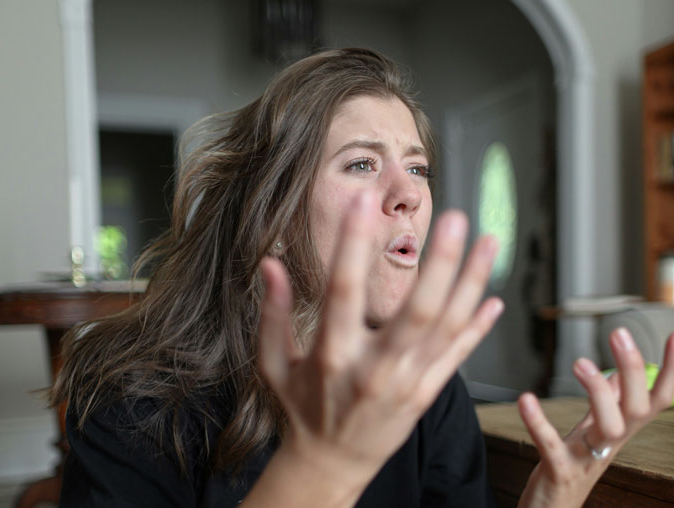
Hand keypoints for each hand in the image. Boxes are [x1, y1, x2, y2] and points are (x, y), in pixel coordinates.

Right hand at [257, 192, 502, 497]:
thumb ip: (273, 313)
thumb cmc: (301, 407)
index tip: (361, 201)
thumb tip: (270, 264)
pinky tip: (495, 298)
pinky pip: (457, 356)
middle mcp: (375, 369)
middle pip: (416, 313)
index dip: (351, 245)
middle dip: (440, 264)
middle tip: (455, 219)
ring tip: (490, 241)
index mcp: (332, 357)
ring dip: (472, 283)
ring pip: (448, 329)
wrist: (332, 462)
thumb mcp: (274, 364)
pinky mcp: (426, 393)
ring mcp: (407, 383)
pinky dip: (478, 327)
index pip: (342, 293)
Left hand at [517, 328, 673, 507]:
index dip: (671, 371)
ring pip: (608, 427)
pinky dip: (539, 423)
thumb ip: (605, 404)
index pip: (656, 399)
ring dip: (597, 393)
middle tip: (619, 333)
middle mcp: (610, 444)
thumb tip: (617, 373)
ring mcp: (587, 459)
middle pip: (636, 407)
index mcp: (619, 430)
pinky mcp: (559, 471)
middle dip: (634, 370)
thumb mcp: (591, 433)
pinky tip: (526, 399)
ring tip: (581, 361)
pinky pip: (552, 446)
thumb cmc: (570, 468)